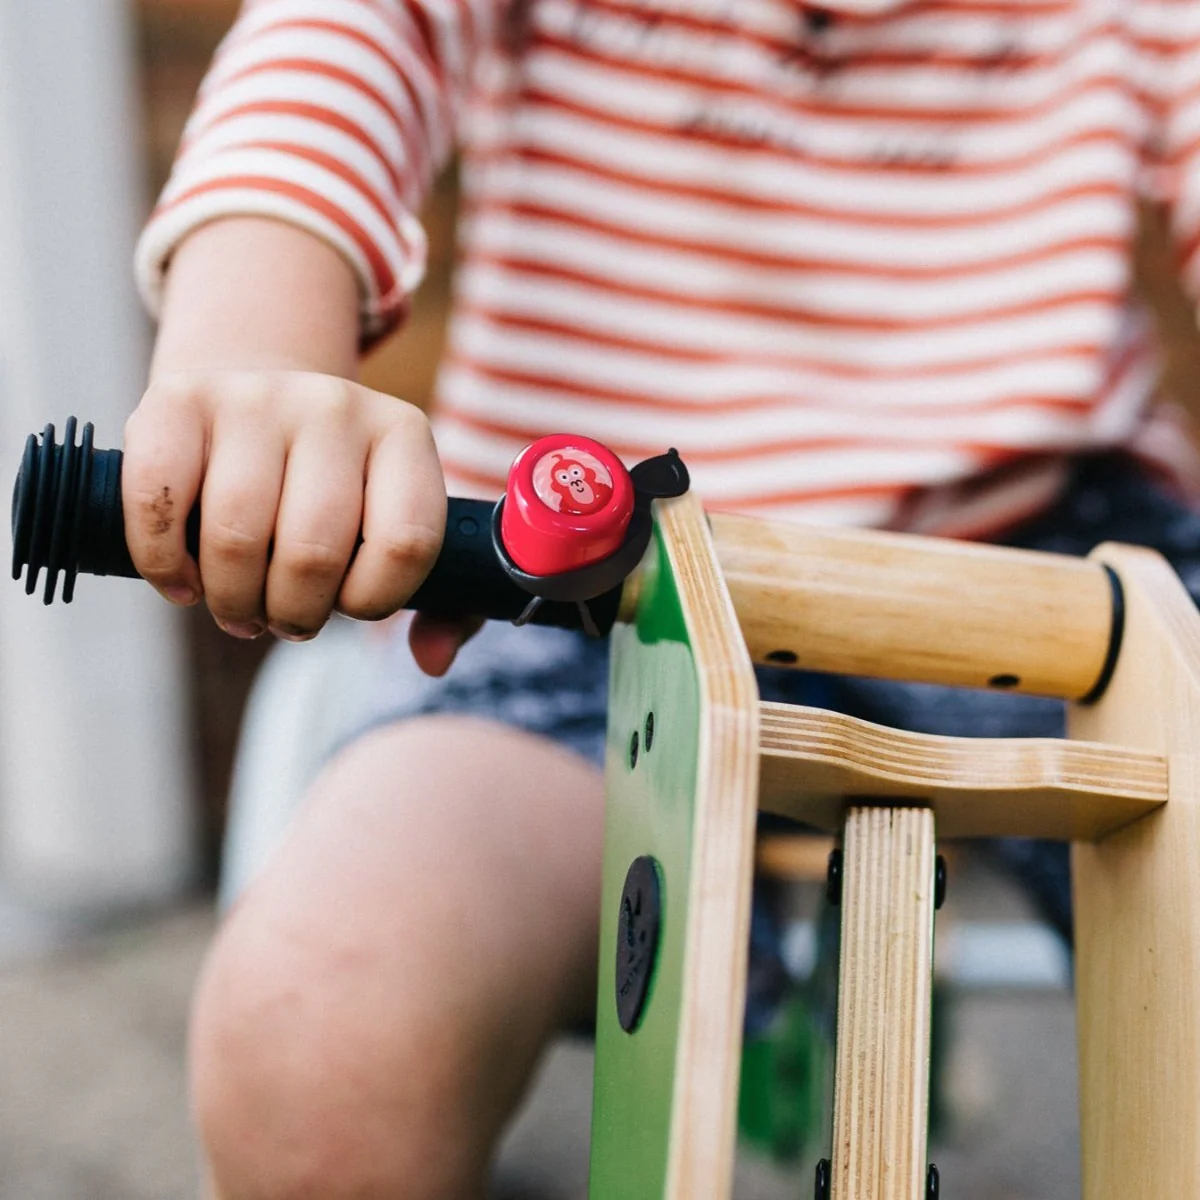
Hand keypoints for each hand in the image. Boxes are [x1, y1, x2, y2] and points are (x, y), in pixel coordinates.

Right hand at [122, 369, 445, 641]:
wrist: (256, 412)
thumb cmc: (337, 496)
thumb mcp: (399, 534)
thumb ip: (442, 608)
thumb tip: (433, 660)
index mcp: (404, 437)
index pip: (406, 542)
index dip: (371, 599)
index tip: (349, 606)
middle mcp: (336, 405)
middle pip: (313, 551)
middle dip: (293, 614)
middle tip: (282, 619)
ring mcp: (256, 396)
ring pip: (236, 537)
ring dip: (232, 600)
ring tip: (238, 605)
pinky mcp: (180, 398)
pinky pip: (159, 501)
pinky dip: (164, 563)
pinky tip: (182, 581)